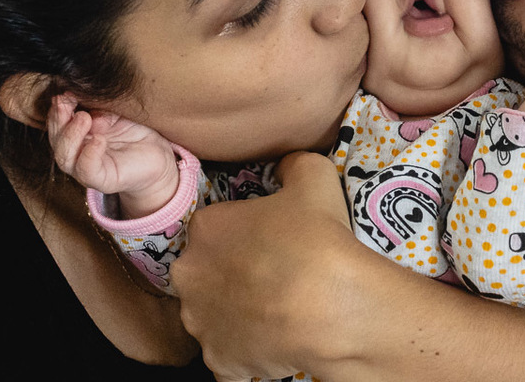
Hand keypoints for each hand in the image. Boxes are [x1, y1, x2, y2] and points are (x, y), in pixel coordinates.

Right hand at [46, 93, 178, 217]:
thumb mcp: (117, 111)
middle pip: (56, 138)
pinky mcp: (103, 180)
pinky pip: (87, 170)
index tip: (66, 92)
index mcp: (78, 134)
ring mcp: (87, 168)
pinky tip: (98, 139)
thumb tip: (82, 98)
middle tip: (68, 101)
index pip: (57, 122)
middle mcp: (77, 152)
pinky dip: (89, 154)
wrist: (160, 155)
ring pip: (64, 156)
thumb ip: (99, 107)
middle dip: (58, 119)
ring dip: (70, 135)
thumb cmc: (137, 131)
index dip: (58, 108)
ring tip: (84, 117)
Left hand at [172, 151, 360, 380]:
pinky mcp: (219, 362)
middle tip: (272, 274)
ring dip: (234, 312)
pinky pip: (227, 356)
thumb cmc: (319, 238)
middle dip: (230, 273)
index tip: (269, 239)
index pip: (215, 226)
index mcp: (205, 228)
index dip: (244, 232)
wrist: (335, 307)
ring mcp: (201, 323)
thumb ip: (291, 164)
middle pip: (205, 271)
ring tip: (276, 309)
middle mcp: (190, 275)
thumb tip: (283, 167)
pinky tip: (273, 339)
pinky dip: (245, 350)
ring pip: (212, 314)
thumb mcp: (313, 175)